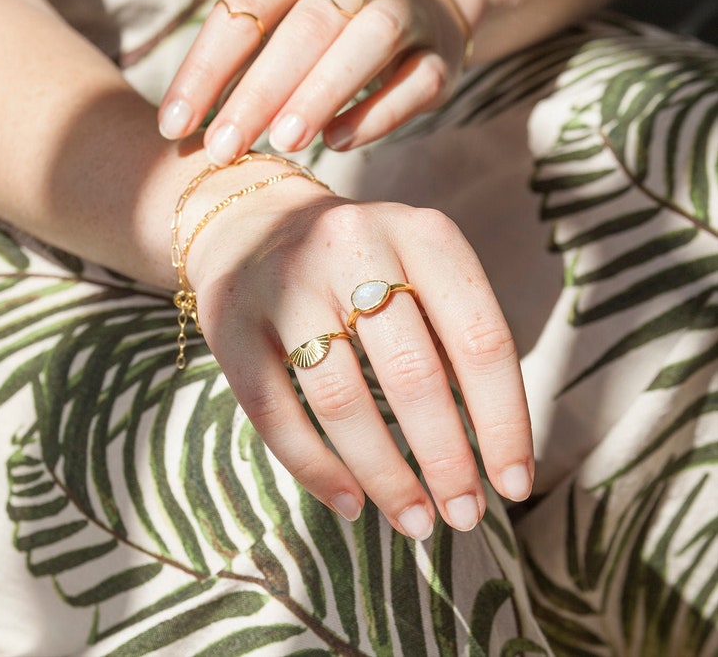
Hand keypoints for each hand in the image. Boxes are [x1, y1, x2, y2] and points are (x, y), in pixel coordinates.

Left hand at [158, 0, 469, 164]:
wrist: (420, 6)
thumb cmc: (325, 27)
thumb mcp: (279, 21)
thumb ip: (242, 63)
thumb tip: (190, 132)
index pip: (246, 5)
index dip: (205, 68)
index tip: (174, 127)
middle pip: (308, 27)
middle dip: (260, 92)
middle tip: (223, 149)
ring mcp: (406, 8)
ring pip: (369, 43)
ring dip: (322, 94)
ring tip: (283, 144)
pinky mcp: (440, 54)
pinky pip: (416, 82)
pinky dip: (377, 114)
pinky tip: (337, 144)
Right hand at [185, 172, 532, 537]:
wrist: (251, 224)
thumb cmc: (357, 264)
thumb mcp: (416, 270)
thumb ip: (452, 336)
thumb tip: (492, 450)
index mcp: (421, 233)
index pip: (481, 337)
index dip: (505, 421)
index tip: (516, 484)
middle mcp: (352, 245)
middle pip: (413, 372)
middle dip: (448, 460)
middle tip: (465, 515)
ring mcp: (286, 282)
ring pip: (341, 398)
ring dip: (386, 476)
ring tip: (415, 521)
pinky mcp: (230, 322)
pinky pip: (275, 412)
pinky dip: (317, 469)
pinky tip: (352, 503)